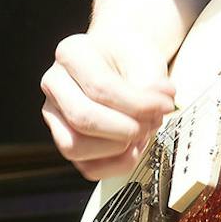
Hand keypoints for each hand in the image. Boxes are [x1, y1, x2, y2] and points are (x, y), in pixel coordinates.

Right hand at [41, 33, 174, 180]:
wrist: (119, 60)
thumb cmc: (128, 56)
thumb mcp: (144, 55)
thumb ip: (151, 82)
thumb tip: (155, 111)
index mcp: (70, 54)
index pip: (100, 87)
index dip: (138, 103)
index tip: (165, 105)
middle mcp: (55, 84)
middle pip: (83, 118)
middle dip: (127, 129)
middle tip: (154, 122)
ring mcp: (56, 114)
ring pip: (75, 147)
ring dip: (118, 148)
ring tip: (144, 133)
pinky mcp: (66, 139)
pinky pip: (86, 166)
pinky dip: (116, 165)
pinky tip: (134, 148)